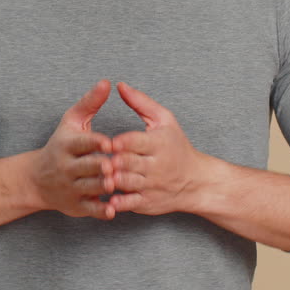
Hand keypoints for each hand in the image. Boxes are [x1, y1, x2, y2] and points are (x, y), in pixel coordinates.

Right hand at [29, 79, 116, 219]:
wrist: (37, 180)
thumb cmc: (61, 145)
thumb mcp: (72, 122)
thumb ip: (90, 102)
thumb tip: (106, 82)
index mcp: (67, 145)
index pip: (81, 143)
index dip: (94, 142)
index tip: (108, 142)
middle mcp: (67, 167)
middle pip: (85, 167)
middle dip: (99, 166)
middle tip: (114, 165)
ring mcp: (71, 187)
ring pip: (89, 187)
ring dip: (103, 187)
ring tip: (117, 184)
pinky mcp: (76, 205)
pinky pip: (89, 209)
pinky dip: (100, 210)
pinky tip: (113, 209)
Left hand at [107, 82, 207, 215]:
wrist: (195, 182)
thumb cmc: (177, 147)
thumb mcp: (165, 120)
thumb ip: (141, 103)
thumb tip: (120, 86)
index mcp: (158, 143)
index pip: (135, 141)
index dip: (119, 142)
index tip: (106, 142)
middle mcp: (156, 165)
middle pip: (127, 163)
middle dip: (111, 162)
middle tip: (94, 160)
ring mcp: (151, 185)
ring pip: (126, 183)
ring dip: (109, 181)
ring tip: (96, 176)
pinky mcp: (147, 202)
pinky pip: (130, 203)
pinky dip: (118, 203)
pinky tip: (107, 199)